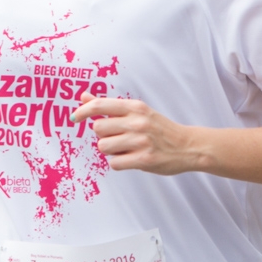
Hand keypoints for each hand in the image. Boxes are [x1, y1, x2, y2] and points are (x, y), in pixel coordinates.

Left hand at [71, 97, 200, 174]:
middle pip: (98, 129)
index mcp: (135, 107)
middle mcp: (137, 122)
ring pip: (104, 147)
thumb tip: (84, 97)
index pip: (100, 105)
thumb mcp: (138, 112)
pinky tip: (131, 159)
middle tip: (119, 137)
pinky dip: (119, 163)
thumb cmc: (160, 129)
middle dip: (104, 135)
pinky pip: (114, 163)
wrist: (188, 146)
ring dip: (111, 150)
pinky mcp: (144, 159)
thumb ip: (110, 106)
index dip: (83, 111)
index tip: (74, 117)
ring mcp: (141, 141)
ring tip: (126, 149)